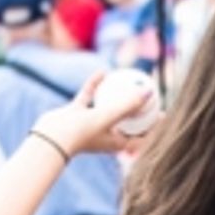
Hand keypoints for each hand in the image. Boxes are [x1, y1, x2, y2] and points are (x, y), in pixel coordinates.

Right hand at [34, 70, 162, 159]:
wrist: (50, 138)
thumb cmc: (81, 133)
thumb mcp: (109, 117)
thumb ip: (128, 105)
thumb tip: (149, 93)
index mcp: (117, 143)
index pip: (142, 136)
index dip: (155, 127)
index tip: (164, 114)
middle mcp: (106, 134)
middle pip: (128, 121)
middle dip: (140, 110)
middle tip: (150, 94)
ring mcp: (91, 124)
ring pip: (109, 107)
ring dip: (118, 95)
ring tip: (129, 80)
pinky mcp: (77, 113)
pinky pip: (91, 96)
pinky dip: (97, 85)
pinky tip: (103, 71)